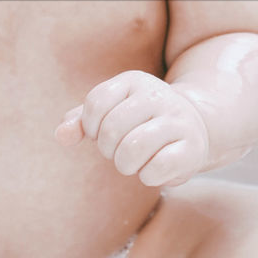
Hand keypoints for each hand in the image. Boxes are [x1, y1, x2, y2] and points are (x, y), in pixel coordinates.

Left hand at [55, 70, 209, 186]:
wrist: (196, 126)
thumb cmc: (142, 121)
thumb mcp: (111, 112)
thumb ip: (81, 121)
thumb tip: (61, 135)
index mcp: (134, 81)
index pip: (95, 104)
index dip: (91, 127)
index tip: (101, 133)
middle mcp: (158, 95)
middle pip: (111, 129)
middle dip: (108, 149)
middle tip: (119, 151)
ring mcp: (178, 120)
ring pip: (132, 149)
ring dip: (126, 165)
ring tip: (132, 163)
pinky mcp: (193, 147)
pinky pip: (156, 168)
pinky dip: (147, 177)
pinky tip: (152, 171)